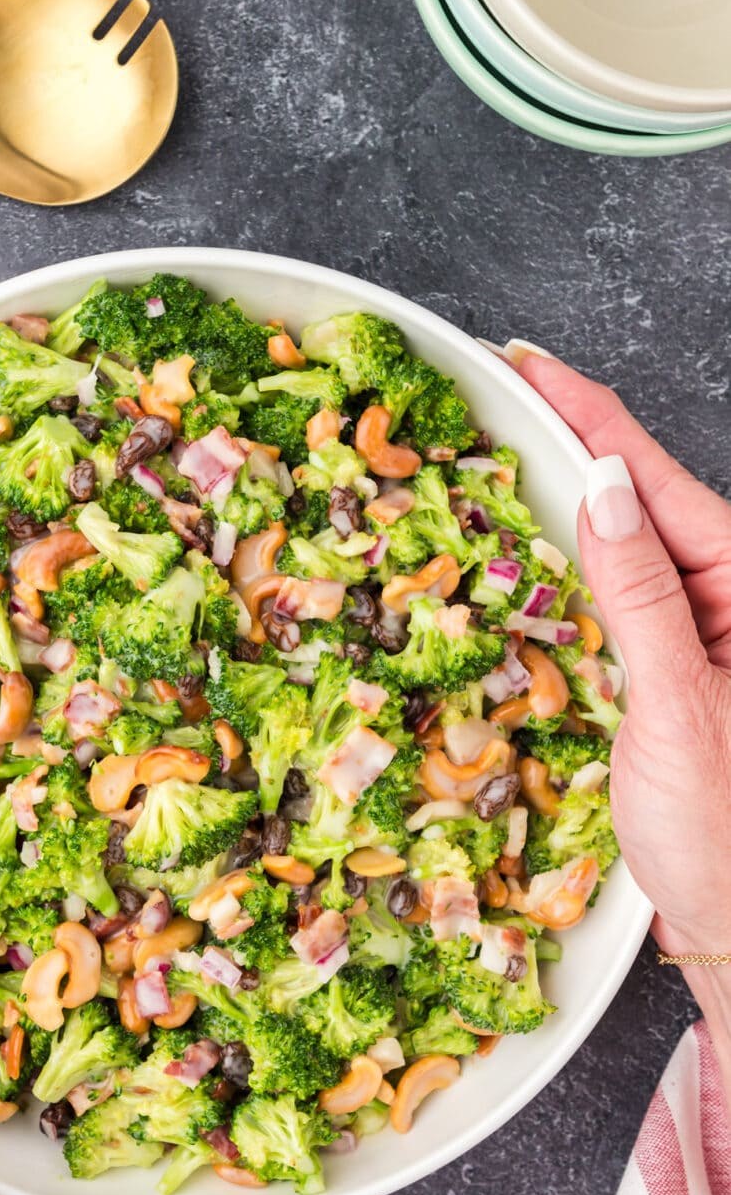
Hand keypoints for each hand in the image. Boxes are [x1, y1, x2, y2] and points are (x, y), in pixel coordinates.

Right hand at [497, 342, 730, 979]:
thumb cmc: (722, 834)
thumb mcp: (679, 707)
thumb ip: (640, 593)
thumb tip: (599, 486)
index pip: (651, 477)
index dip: (583, 410)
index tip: (522, 360)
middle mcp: (726, 595)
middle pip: (634, 494)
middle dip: (563, 436)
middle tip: (488, 388)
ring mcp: (696, 629)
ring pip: (618, 540)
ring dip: (555, 497)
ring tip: (493, 447)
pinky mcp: (666, 664)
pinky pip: (609, 594)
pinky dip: (559, 563)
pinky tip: (522, 544)